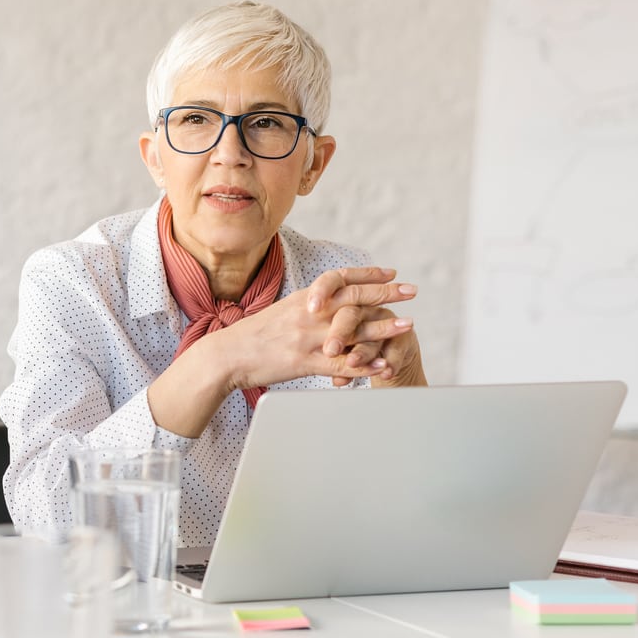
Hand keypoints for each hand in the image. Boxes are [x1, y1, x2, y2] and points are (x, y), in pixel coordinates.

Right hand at [148, 266, 418, 438]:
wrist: (225, 356)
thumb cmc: (252, 336)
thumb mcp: (280, 313)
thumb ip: (306, 307)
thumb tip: (327, 302)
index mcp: (303, 299)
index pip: (340, 279)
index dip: (367, 275)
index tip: (390, 272)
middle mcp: (307, 314)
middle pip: (353, 299)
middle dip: (385, 293)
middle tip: (411, 290)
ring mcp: (307, 338)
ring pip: (352, 330)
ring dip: (383, 327)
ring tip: (408, 324)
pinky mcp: (304, 362)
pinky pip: (341, 363)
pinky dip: (364, 365)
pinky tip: (383, 365)